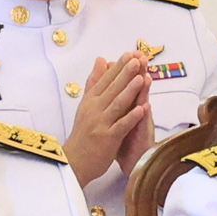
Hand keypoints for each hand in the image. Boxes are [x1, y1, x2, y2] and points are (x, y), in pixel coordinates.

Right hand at [65, 50, 151, 185]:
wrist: (73, 162)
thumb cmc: (83, 133)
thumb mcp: (86, 105)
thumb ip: (95, 82)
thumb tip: (101, 59)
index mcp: (90, 101)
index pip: (105, 80)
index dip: (118, 67)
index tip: (129, 54)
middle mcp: (94, 109)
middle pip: (112, 89)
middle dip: (125, 73)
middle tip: (136, 59)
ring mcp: (100, 124)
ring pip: (117, 105)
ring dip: (129, 91)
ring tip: (141, 78)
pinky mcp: (107, 139)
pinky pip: (121, 126)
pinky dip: (131, 117)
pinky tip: (142, 108)